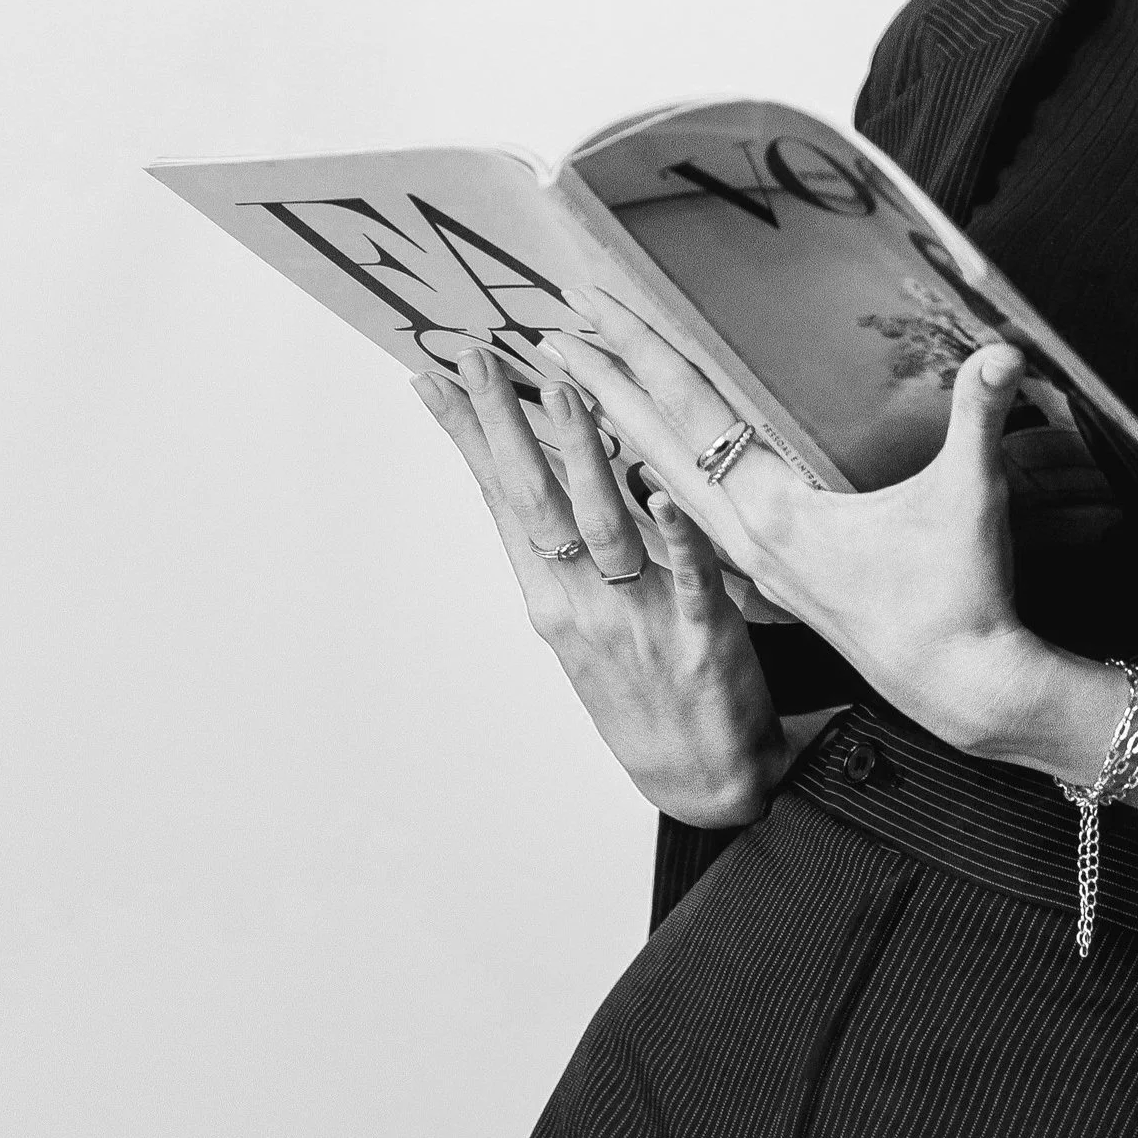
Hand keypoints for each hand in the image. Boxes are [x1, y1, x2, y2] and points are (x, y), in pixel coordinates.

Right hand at [416, 347, 785, 827]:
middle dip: (503, 426)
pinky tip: (662, 493)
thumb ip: (563, 557)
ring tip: (562, 389)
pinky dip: (676, 533)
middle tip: (476, 356)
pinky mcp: (703, 636)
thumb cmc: (644, 696)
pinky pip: (690, 575)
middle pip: (535, 502)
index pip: (501, 502)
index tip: (434, 377)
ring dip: (582, 457)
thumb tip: (539, 480)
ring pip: (604, 526)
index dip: (468, 438)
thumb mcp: (582, 630)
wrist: (702, 782)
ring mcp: (642, 619)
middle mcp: (584, 605)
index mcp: (551, 600)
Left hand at [539, 289, 1058, 759]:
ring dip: (624, 439)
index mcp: (777, 510)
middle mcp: (749, 537)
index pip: (692, 409)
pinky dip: (662, 488)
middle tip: (552, 335)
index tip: (590, 305)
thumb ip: (979, 420)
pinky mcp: (776, 582)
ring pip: (666, 488)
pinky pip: (694, 525)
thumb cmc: (961, 603)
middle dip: (604, 387)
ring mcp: (757, 564)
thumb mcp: (972, 500)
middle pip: (655, 446)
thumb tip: (1005, 352)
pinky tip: (650, 475)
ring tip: (583, 396)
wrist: (965, 689)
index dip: (642, 349)